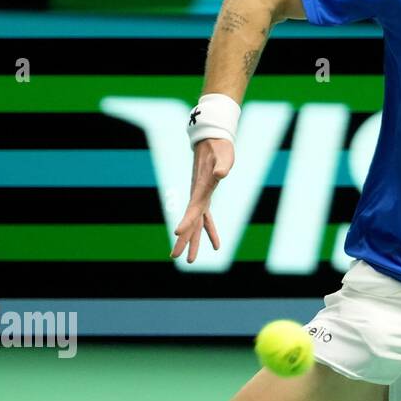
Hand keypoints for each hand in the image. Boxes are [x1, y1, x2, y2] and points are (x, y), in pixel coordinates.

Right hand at [169, 137, 234, 262]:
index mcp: (201, 189)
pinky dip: (210, 231)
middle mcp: (198, 196)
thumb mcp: (224, 156)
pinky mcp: (206, 197)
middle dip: (183, 240)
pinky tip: (216, 245)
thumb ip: (223, 165)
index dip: (186, 221)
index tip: (177, 233)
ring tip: (189, 260)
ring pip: (196, 224)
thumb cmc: (219, 149)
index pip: (192, 208)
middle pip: (190, 221)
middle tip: (175, 257)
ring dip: (193, 241)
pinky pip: (206, 218)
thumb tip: (222, 173)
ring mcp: (201, 197)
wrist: (212, 141)